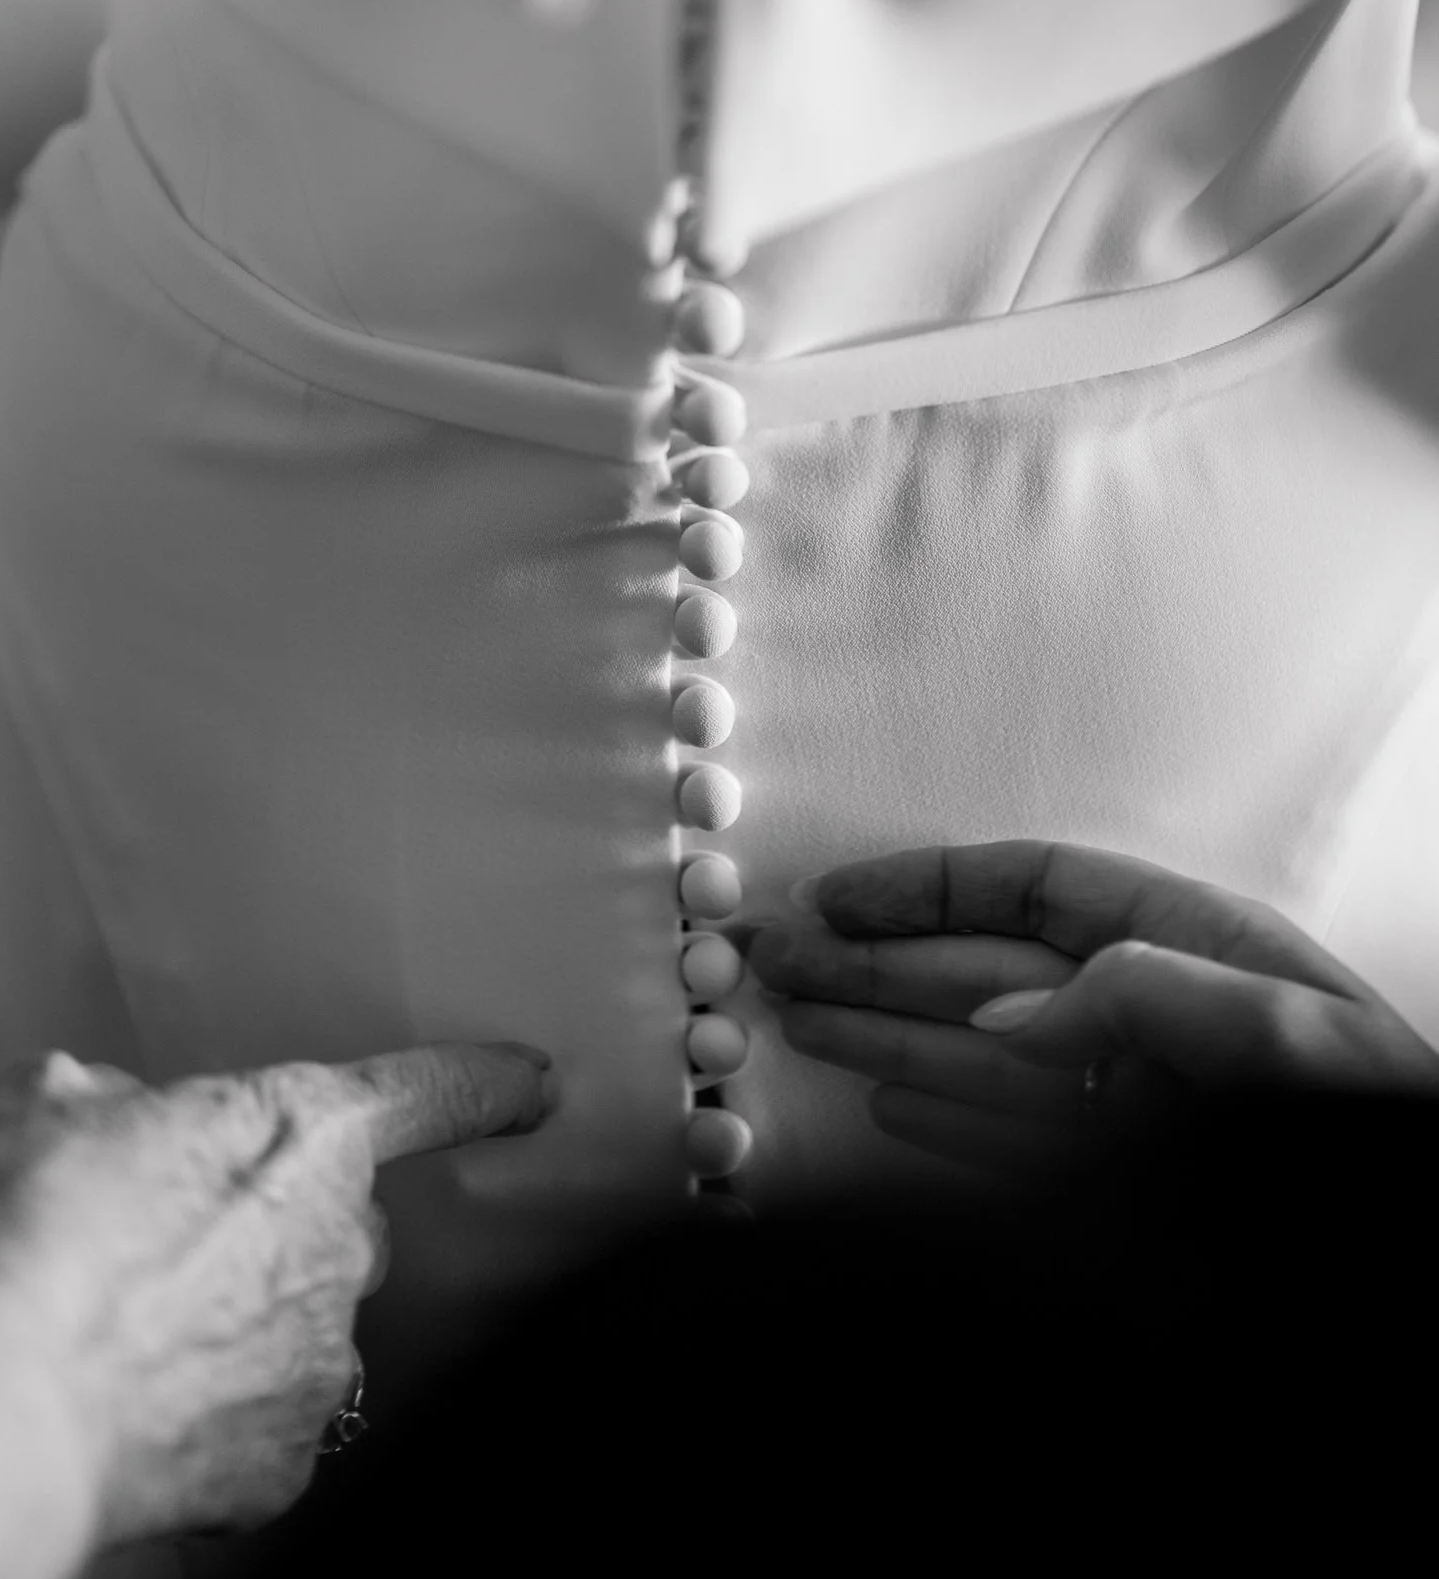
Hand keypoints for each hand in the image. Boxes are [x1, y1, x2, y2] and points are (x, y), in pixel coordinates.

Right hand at [0, 1042, 550, 1577]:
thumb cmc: (15, 1230)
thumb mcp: (50, 1102)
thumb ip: (120, 1103)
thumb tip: (121, 1127)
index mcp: (303, 1128)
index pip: (433, 1091)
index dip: (486, 1085)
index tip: (534, 1086)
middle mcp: (343, 1245)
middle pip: (346, 1226)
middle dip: (279, 1231)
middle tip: (167, 1248)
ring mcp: (321, 1365)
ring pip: (305, 1332)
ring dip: (243, 1330)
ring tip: (133, 1340)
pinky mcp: (284, 1468)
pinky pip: (266, 1428)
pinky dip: (215, 1422)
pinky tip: (139, 1413)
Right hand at [748, 841, 1438, 1174]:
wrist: (1415, 1258)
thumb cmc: (1381, 1119)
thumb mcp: (1282, 1035)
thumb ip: (1140, 1000)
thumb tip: (1007, 1021)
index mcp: (1197, 949)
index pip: (1034, 889)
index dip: (928, 887)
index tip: (837, 896)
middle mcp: (1157, 1018)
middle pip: (985, 971)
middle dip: (875, 962)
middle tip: (770, 955)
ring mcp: (1140, 1103)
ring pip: (983, 1059)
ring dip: (886, 1037)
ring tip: (797, 1019)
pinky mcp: (1130, 1189)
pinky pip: (1017, 1143)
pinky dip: (946, 1128)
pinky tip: (889, 1112)